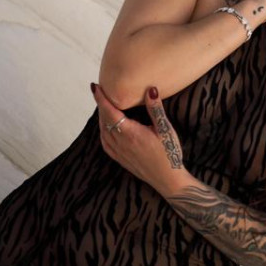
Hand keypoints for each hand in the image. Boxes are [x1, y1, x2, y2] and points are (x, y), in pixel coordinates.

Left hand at [91, 82, 186, 196]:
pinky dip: (102, 131)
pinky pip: (105, 143)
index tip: (96, 87)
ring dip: (101, 117)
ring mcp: (119, 152)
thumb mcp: (165, 128)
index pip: (110, 112)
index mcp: (130, 133)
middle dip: (101, 105)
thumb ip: (155, 109)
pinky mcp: (120, 159)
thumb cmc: (169, 153)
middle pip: (104, 120)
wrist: (168, 179)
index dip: (101, 99)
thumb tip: (150, 89)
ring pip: (103, 131)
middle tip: (100, 91)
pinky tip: (105, 128)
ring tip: (103, 106)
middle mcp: (121, 143)